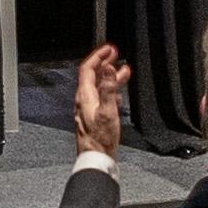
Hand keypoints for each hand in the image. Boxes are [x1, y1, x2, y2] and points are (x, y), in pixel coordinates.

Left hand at [70, 41, 129, 160]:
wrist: (96, 158)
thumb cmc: (100, 139)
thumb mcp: (107, 111)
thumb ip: (108, 89)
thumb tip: (108, 69)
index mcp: (85, 97)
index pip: (87, 69)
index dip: (98, 56)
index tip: (109, 49)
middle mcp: (84, 101)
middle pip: (92, 76)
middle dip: (104, 63)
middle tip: (115, 55)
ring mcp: (89, 109)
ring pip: (98, 86)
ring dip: (110, 76)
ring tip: (123, 71)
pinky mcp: (95, 117)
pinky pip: (101, 97)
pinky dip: (111, 90)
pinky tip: (119, 94)